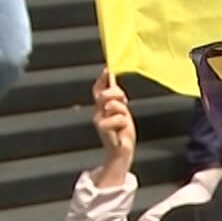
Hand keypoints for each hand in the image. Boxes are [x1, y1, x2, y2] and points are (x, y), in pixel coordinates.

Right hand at [90, 68, 134, 186]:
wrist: (121, 151)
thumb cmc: (122, 133)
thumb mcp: (122, 112)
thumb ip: (118, 100)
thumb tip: (115, 83)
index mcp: (102, 108)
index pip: (98, 90)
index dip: (102, 79)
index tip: (107, 69)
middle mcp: (98, 112)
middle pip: (105, 93)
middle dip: (116, 93)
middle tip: (124, 100)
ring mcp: (98, 120)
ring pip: (114, 105)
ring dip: (123, 112)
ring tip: (122, 123)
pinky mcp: (102, 128)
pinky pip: (119, 118)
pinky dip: (123, 123)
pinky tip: (120, 131)